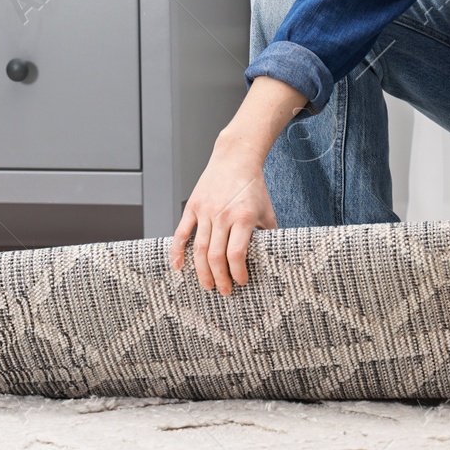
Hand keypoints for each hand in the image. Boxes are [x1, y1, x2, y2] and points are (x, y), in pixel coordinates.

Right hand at [169, 135, 277, 294]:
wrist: (235, 158)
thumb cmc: (253, 186)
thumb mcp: (266, 211)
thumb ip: (268, 235)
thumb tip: (272, 258)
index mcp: (243, 218)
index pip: (236, 254)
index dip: (238, 273)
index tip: (242, 282)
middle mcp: (223, 215)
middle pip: (216, 256)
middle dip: (220, 278)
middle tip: (224, 291)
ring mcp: (205, 211)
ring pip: (199, 249)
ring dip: (202, 271)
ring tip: (208, 285)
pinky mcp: (192, 206)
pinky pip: (182, 232)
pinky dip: (177, 251)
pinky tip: (178, 266)